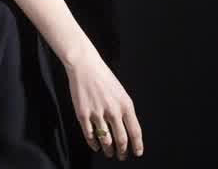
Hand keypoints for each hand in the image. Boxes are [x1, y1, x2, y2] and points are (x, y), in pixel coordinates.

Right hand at [64, 43, 143, 160]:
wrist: (84, 65)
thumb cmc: (103, 76)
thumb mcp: (120, 92)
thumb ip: (124, 110)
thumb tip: (127, 130)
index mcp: (125, 104)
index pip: (135, 132)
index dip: (137, 145)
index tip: (137, 153)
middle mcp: (113, 111)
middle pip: (121, 140)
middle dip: (122, 152)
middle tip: (122, 156)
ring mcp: (97, 113)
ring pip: (106, 141)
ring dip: (108, 150)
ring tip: (109, 152)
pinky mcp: (83, 114)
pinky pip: (90, 135)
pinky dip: (94, 143)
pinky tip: (95, 145)